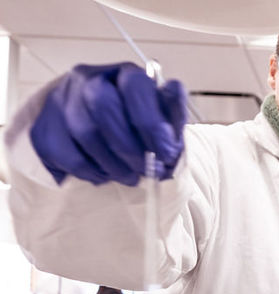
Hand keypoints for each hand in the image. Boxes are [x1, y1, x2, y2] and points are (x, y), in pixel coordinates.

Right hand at [31, 62, 186, 186]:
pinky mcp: (46, 128)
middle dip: (130, 146)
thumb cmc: (136, 124)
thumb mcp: (161, 119)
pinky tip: (106, 174)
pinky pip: (69, 155)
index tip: (167, 154)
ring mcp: (63, 100)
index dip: (152, 123)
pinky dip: (93, 172)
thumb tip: (172, 129)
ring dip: (115, 164)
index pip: (135, 86)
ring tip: (131, 176)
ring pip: (85, 133)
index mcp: (125, 73)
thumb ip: (171, 120)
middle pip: (103, 105)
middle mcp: (90, 78)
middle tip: (147, 169)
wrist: (92, 129)